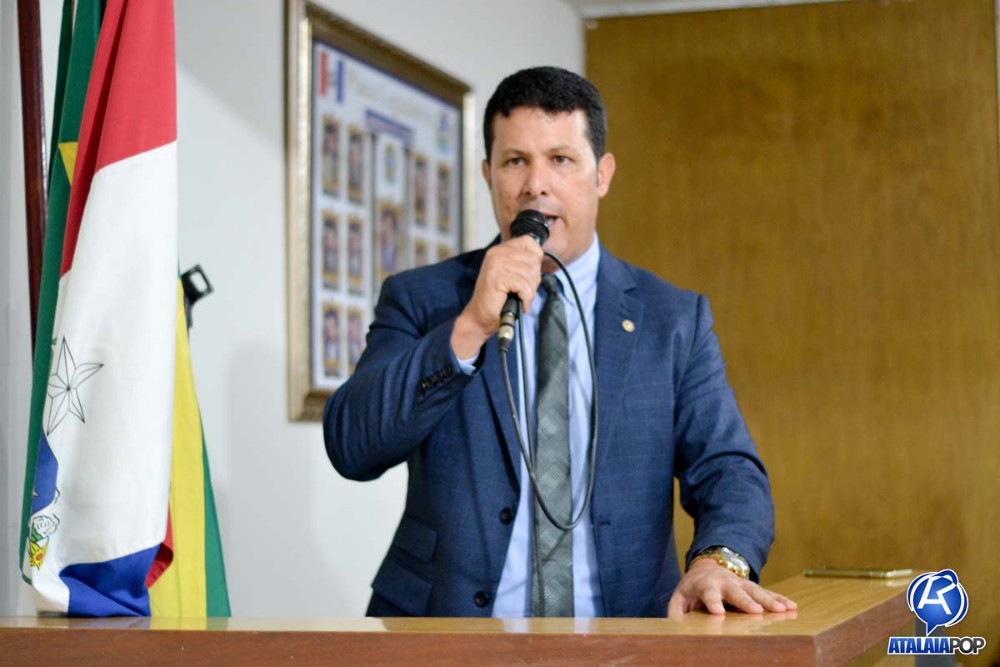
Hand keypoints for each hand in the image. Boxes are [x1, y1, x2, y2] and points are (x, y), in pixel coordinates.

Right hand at [451, 236, 542, 357]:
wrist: (480, 316)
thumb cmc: (498, 298)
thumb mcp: (511, 274)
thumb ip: (523, 263)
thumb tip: (540, 258)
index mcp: (500, 249)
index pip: (529, 242)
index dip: (536, 259)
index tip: (530, 275)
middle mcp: (496, 253)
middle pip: (532, 259)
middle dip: (534, 279)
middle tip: (525, 292)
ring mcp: (495, 264)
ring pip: (530, 273)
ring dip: (530, 290)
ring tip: (522, 298)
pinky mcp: (496, 278)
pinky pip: (523, 285)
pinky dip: (526, 297)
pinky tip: (521, 303)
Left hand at [666, 558, 797, 617]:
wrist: (707, 567)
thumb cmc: (692, 589)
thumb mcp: (680, 598)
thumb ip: (677, 612)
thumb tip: (674, 628)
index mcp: (705, 586)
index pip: (708, 594)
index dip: (713, 603)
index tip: (718, 612)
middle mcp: (725, 583)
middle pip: (737, 592)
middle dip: (747, 601)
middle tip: (757, 611)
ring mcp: (740, 583)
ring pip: (756, 591)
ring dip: (770, 600)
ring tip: (784, 610)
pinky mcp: (751, 586)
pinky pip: (767, 593)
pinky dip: (780, 598)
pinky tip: (792, 606)